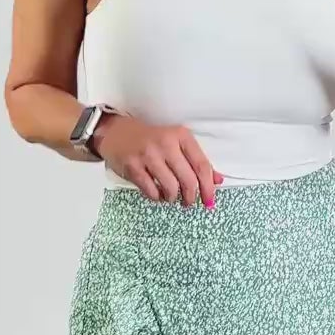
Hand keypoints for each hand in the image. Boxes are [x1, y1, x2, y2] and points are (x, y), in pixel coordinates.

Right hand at [94, 114, 222, 207]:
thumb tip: (218, 180)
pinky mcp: (133, 166)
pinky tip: (157, 193)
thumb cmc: (151, 139)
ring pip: (171, 188)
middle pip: (188, 180)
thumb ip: (197, 161)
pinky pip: (152, 191)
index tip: (210, 201)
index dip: (208, 187)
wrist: (116, 132)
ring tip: (171, 197)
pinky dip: (157, 197)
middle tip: (189, 202)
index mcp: (181, 135)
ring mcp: (148, 155)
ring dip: (173, 198)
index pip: (202, 165)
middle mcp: (166, 143)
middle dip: (191, 197)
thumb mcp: (177, 143)